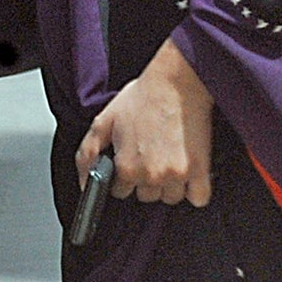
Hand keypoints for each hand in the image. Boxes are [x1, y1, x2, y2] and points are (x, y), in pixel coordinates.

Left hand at [75, 36, 214, 206]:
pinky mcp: (200, 172)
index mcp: (126, 167)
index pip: (120, 192)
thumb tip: (81, 183)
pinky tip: (189, 170)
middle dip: (147, 180)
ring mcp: (176, 176)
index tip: (132, 161)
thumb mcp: (104, 121)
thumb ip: (87, 154)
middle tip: (151, 154)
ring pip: (171, 198)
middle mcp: (151, 175)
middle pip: (146, 196)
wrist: (176, 83)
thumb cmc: (143, 97)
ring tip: (170, 157)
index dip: (124, 176)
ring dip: (170, 184)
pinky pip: (199, 199)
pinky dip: (195, 189)